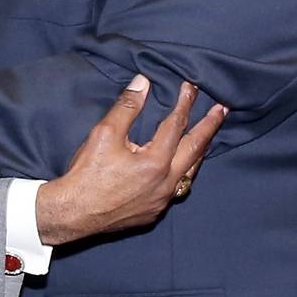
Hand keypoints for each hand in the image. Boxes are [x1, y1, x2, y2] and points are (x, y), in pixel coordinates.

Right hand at [35, 76, 226, 245]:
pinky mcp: (154, 212)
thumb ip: (127, 107)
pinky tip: (180, 166)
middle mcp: (166, 183)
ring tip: (207, 136)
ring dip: (200, 151)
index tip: (191, 87)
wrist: (73, 213)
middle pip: (196, 149)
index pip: (177, 125)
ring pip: (191, 172)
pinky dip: (184, 171)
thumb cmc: (87, 174)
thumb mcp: (104, 134)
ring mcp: (162, 201)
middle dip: (210, 126)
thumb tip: (142, 83)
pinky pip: (178, 188)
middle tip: (222, 110)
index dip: (185, 103)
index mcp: (156, 162)